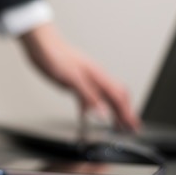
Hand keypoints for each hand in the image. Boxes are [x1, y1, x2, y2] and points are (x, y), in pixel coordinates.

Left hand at [19, 23, 139, 130]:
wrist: (41, 46)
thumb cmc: (56, 56)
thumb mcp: (73, 79)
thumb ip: (89, 96)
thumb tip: (103, 112)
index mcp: (99, 77)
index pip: (119, 98)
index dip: (128, 113)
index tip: (134, 126)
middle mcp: (95, 79)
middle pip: (116, 98)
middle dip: (125, 113)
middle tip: (131, 128)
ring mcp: (86, 81)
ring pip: (104, 98)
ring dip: (112, 112)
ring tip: (116, 125)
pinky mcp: (75, 83)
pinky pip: (88, 98)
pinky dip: (91, 109)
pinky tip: (87, 116)